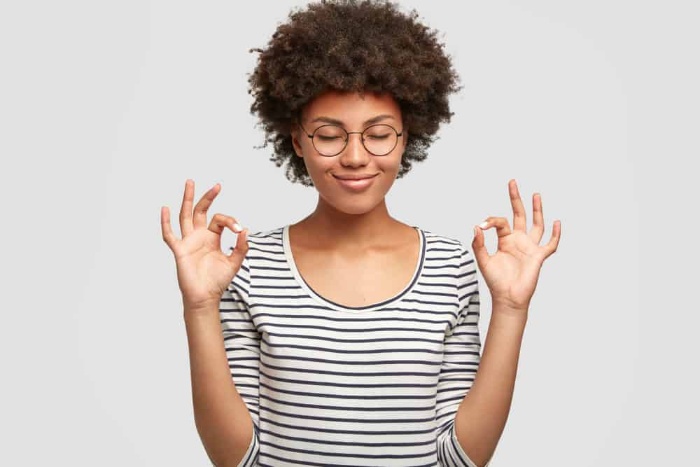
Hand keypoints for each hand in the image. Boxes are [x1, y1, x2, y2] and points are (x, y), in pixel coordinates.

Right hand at [161, 180, 248, 312]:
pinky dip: (166, 222)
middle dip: (207, 197)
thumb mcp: (234, 262)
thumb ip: (241, 247)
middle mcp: (199, 236)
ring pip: (185, 216)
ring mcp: (188, 242)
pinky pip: (169, 235)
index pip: (219, 220)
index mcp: (212, 237)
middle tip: (216, 186)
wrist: (205, 297)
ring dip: (188, 200)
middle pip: (201, 211)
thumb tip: (245, 229)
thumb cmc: (217, 281)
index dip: (230, 220)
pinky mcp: (179, 251)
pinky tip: (165, 209)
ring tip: (190, 183)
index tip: (238, 228)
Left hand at [472, 179, 560, 313]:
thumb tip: (476, 226)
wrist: (508, 298)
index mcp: (504, 240)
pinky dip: (555, 234)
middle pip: (519, 215)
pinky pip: (551, 244)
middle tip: (512, 182)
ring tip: (536, 194)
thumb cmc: (496, 282)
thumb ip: (478, 244)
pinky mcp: (539, 256)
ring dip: (537, 210)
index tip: (483, 225)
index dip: (491, 220)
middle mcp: (518, 240)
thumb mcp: (483, 261)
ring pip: (536, 224)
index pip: (500, 222)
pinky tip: (557, 222)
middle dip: (516, 199)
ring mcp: (530, 247)